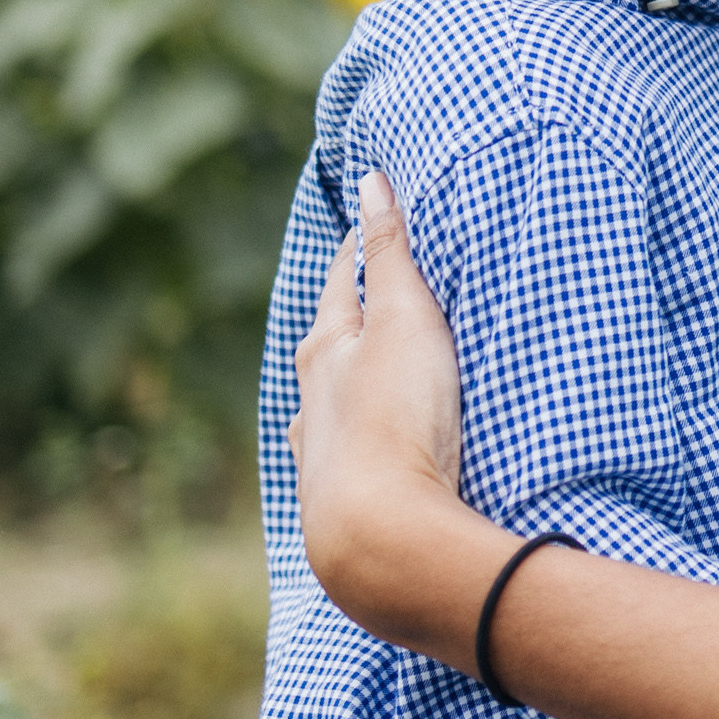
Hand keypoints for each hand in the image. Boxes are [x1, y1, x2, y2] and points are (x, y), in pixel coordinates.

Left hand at [290, 171, 477, 641]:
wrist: (378, 537)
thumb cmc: (397, 418)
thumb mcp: (405, 322)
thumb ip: (391, 255)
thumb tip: (369, 180)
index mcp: (326, 348)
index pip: (345, 279)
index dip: (363, 245)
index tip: (374, 215)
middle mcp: (313, 398)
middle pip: (330, 340)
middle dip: (351, 312)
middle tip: (371, 286)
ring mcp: (322, 452)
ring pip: (330, 400)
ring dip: (349, 380)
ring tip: (368, 370)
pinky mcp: (339, 500)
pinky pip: (347, 452)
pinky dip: (358, 434)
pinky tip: (364, 449)